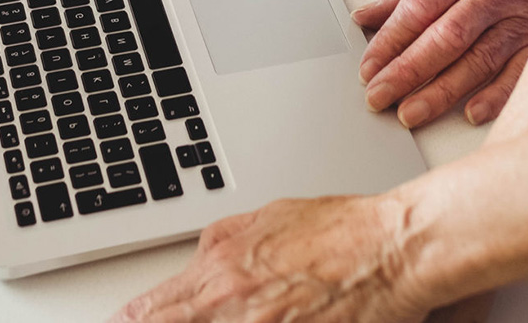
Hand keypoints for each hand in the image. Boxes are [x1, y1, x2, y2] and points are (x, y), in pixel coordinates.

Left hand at [112, 195, 428, 322]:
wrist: (392, 249)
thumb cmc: (343, 233)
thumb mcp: (269, 216)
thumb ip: (224, 241)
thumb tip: (199, 256)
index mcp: (218, 270)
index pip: (152, 312)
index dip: (135, 321)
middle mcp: (228, 306)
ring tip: (222, 316)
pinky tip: (258, 322)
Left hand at [352, 0, 527, 128]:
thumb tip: (367, 16)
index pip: (420, 8)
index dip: (390, 41)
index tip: (369, 67)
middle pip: (446, 38)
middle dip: (408, 71)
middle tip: (379, 96)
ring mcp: (525, 14)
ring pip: (479, 60)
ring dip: (442, 92)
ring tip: (411, 112)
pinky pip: (520, 72)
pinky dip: (496, 95)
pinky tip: (471, 112)